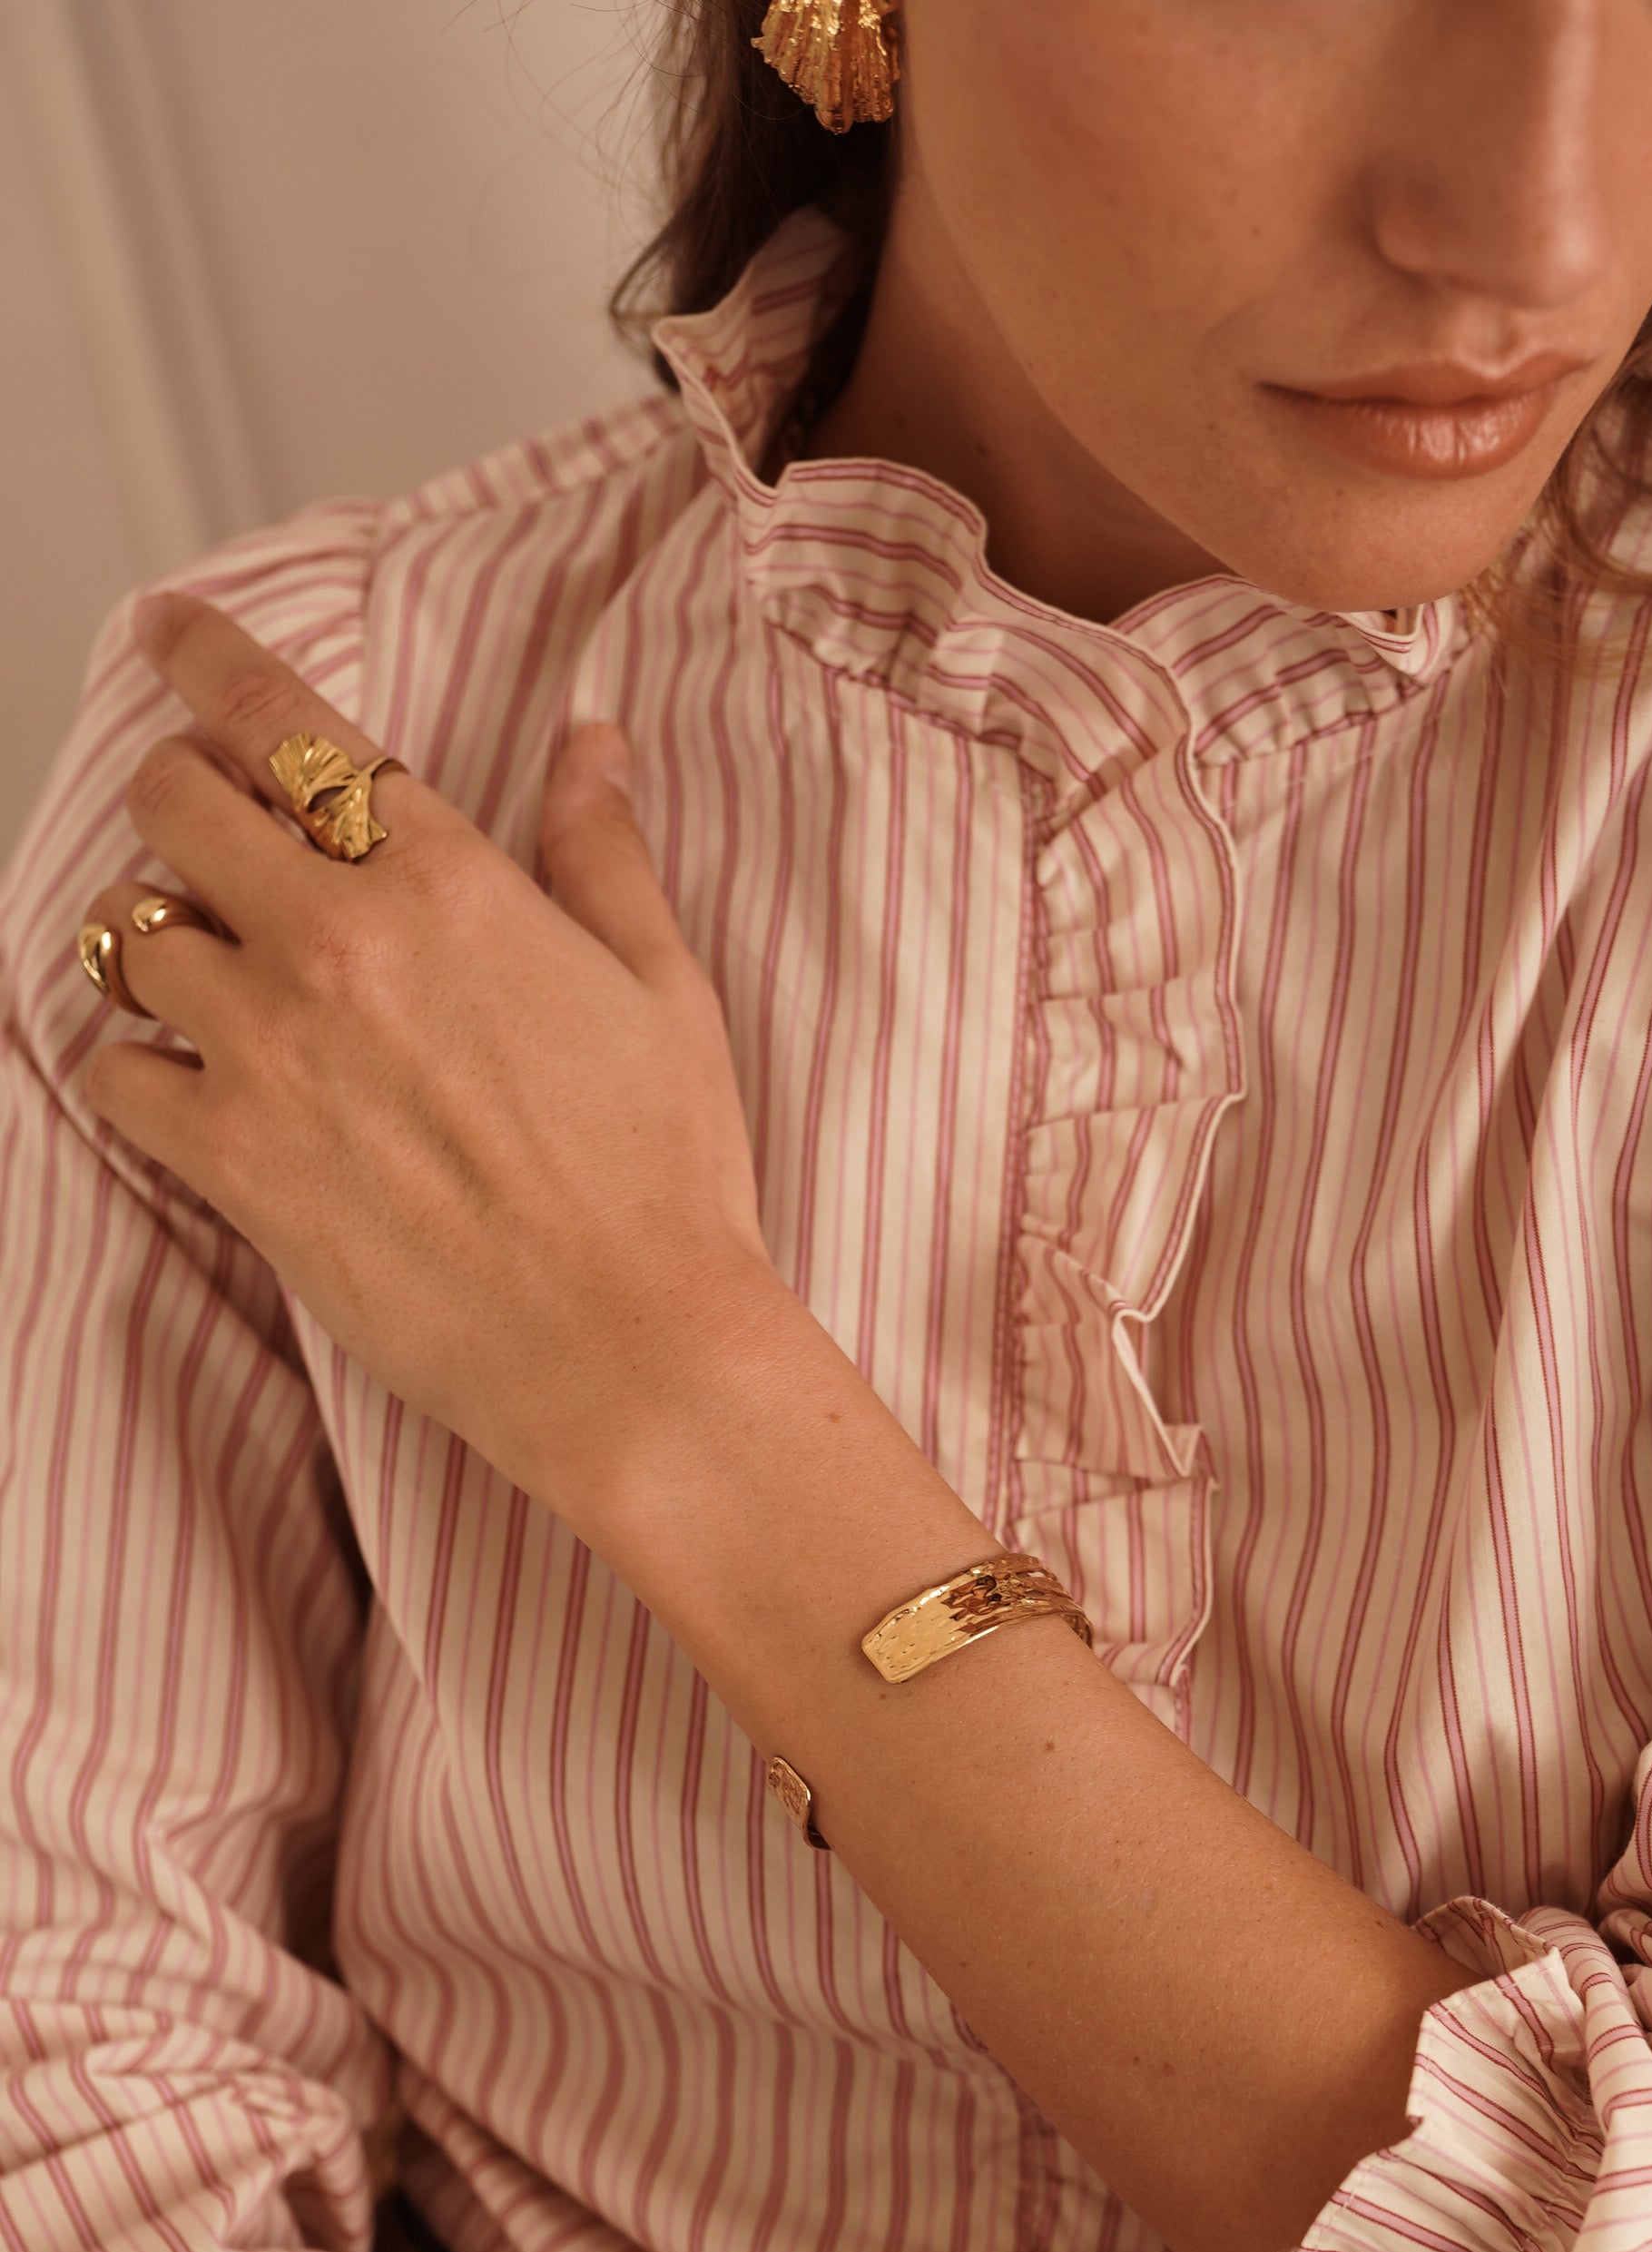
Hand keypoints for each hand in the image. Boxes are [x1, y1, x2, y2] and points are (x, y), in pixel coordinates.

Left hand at [82, 596, 776, 1533]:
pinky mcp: (232, 1158)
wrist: (631, 1347)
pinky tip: (182, 1080)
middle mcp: (337, 940)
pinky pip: (114, 1071)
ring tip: (204, 971)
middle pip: (173, 801)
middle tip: (203, 828)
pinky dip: (132, 1065)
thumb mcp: (663, 989)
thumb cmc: (667, 1179)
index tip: (170, 633)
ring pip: (129, 929)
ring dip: (156, 934)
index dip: (205, 658)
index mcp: (445, 877)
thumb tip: (591, 739)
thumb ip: (602, 852)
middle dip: (178, 796)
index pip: (281, 719)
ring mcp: (270, 1049)